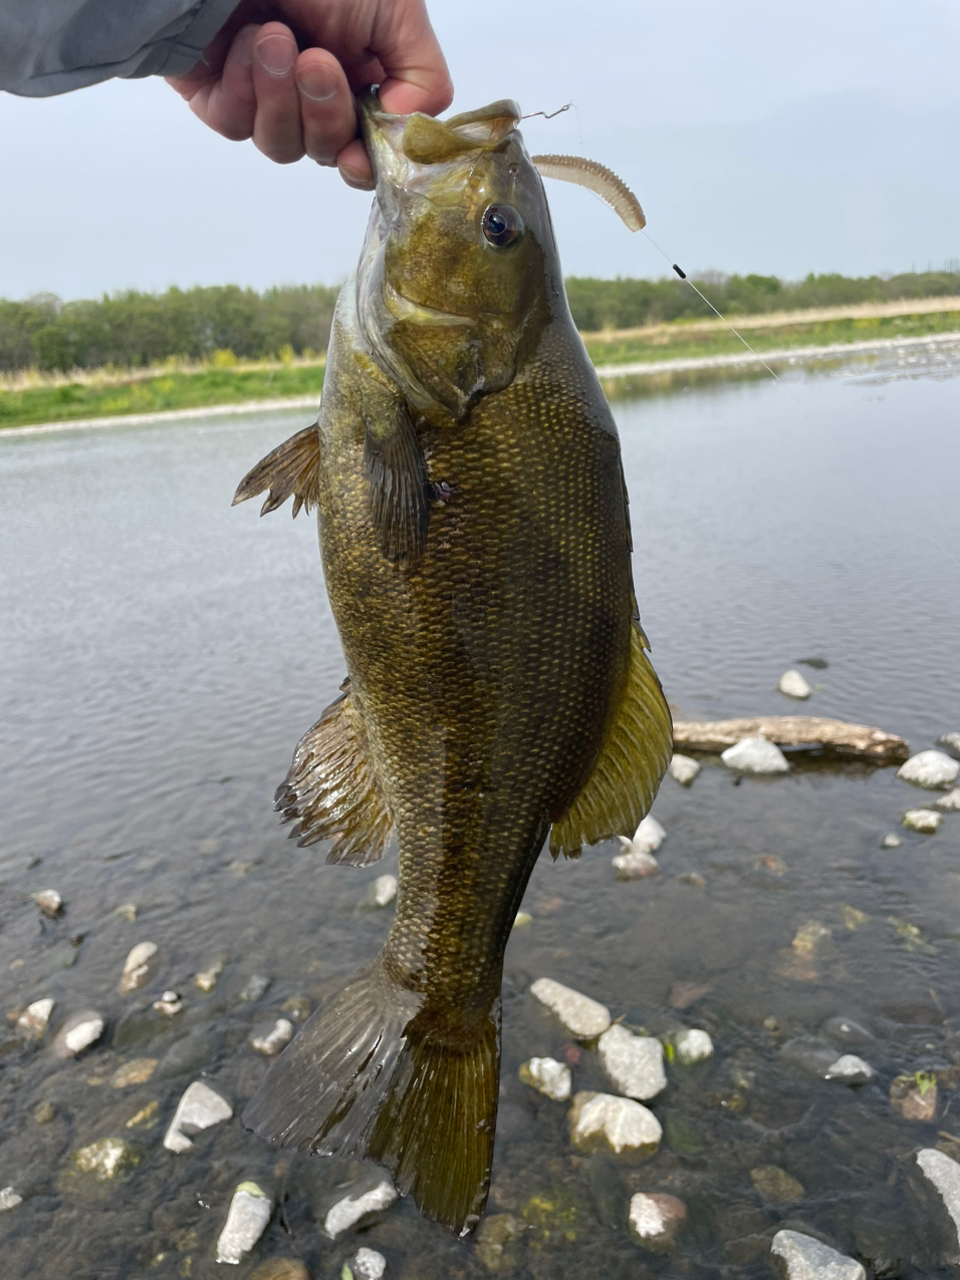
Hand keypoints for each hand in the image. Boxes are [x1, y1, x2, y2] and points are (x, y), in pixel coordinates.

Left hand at [165, 0, 451, 186]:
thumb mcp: (398, 12)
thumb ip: (425, 79)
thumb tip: (407, 133)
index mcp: (360, 79)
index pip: (369, 149)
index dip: (365, 163)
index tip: (358, 158)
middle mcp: (314, 95)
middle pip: (328, 151)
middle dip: (324, 114)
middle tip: (314, 60)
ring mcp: (265, 98)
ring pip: (282, 145)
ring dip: (281, 95)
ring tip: (272, 35)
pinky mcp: (218, 97)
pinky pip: (237, 124)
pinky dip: (244, 85)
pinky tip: (244, 40)